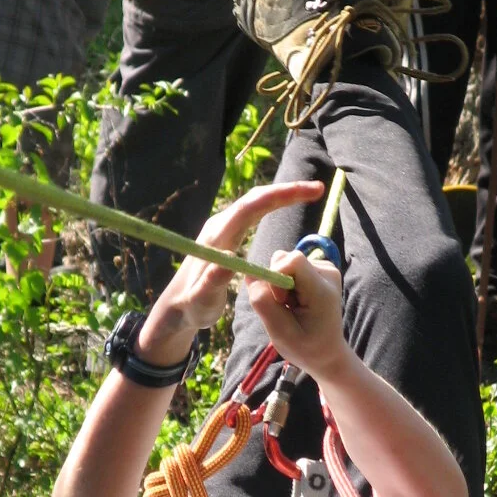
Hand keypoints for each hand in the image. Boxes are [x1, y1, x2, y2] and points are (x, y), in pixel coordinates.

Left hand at [136, 180, 324, 363]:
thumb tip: (229, 258)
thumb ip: (212, 282)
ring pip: (256, 202)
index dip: (280, 196)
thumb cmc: (192, 307)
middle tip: (318, 189)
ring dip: (283, 195)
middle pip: (256, 198)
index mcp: (217, 237)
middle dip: (287, 191)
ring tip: (311, 193)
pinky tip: (289, 204)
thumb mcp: (202, 300)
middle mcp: (220, 225)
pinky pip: (254, 212)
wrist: (178, 307)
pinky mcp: (228, 233)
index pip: (251, 207)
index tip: (308, 193)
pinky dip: (275, 205)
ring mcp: (224, 228)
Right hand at [246, 247, 346, 380]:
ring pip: (284, 264)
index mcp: (322, 290)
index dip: (276, 276)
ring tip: (293, 308)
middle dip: (276, 283)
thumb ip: (263, 303)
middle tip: (287, 308)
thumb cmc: (305, 347)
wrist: (327, 352)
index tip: (280, 301)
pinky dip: (286, 286)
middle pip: (285, 260)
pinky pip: (289, 268)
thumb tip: (250, 274)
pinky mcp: (318, 269)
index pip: (293, 260)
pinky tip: (297, 303)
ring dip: (281, 286)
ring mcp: (325, 269)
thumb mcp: (280, 333)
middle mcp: (328, 273)